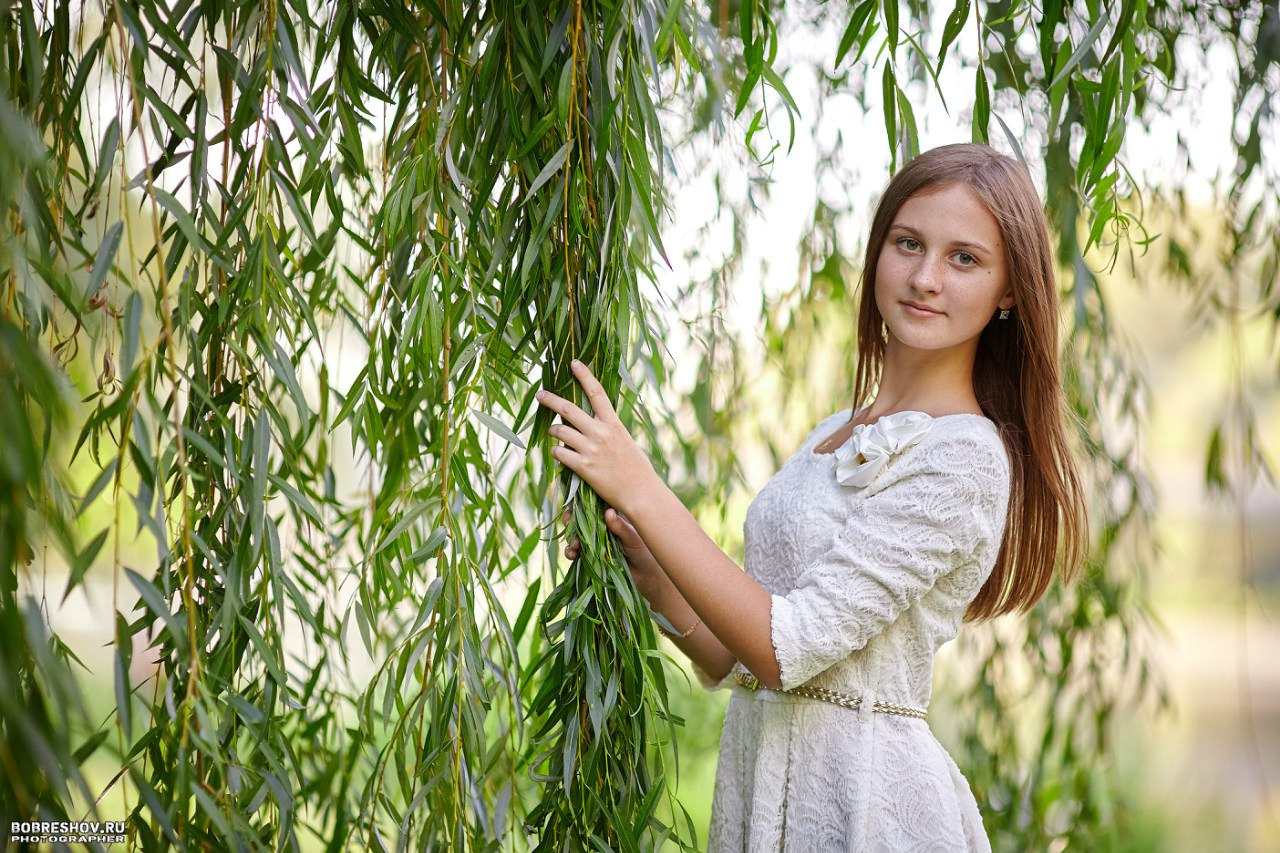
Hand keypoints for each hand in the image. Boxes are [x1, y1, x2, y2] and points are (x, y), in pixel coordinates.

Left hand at [535, 360, 657, 515]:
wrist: (640, 492)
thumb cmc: (636, 468)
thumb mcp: (626, 440)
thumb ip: (609, 429)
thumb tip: (595, 420)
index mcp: (613, 424)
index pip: (597, 393)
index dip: (585, 376)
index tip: (574, 363)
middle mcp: (600, 433)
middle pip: (568, 409)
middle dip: (551, 400)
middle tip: (540, 394)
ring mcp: (590, 449)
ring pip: (559, 431)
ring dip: (552, 431)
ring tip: (552, 432)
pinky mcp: (583, 467)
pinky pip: (559, 453)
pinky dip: (556, 452)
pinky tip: (560, 454)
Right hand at [561, 505, 676, 608]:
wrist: (647, 577)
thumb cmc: (646, 552)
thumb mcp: (634, 537)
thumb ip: (621, 527)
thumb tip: (608, 512)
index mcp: (613, 516)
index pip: (594, 504)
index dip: (582, 503)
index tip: (573, 504)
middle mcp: (602, 526)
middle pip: (581, 519)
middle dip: (571, 520)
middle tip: (568, 522)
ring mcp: (596, 541)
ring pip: (576, 535)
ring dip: (570, 538)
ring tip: (573, 545)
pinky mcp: (592, 556)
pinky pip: (577, 552)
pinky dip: (571, 552)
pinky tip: (572, 555)